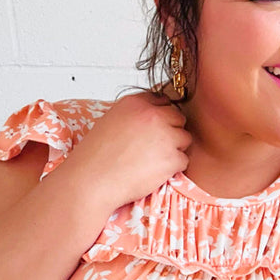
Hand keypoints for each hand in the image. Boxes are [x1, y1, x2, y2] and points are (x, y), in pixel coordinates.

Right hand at [61, 90, 192, 213]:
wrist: (94, 179)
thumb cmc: (98, 155)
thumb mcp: (112, 121)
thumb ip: (135, 115)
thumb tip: (155, 117)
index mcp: (135, 103)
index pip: (163, 101)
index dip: (160, 117)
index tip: (153, 129)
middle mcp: (152, 115)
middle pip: (178, 118)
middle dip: (171, 132)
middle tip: (154, 147)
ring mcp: (165, 136)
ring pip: (184, 138)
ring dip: (174, 149)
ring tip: (152, 160)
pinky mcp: (172, 158)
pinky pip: (183, 160)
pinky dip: (173, 167)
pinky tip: (153, 171)